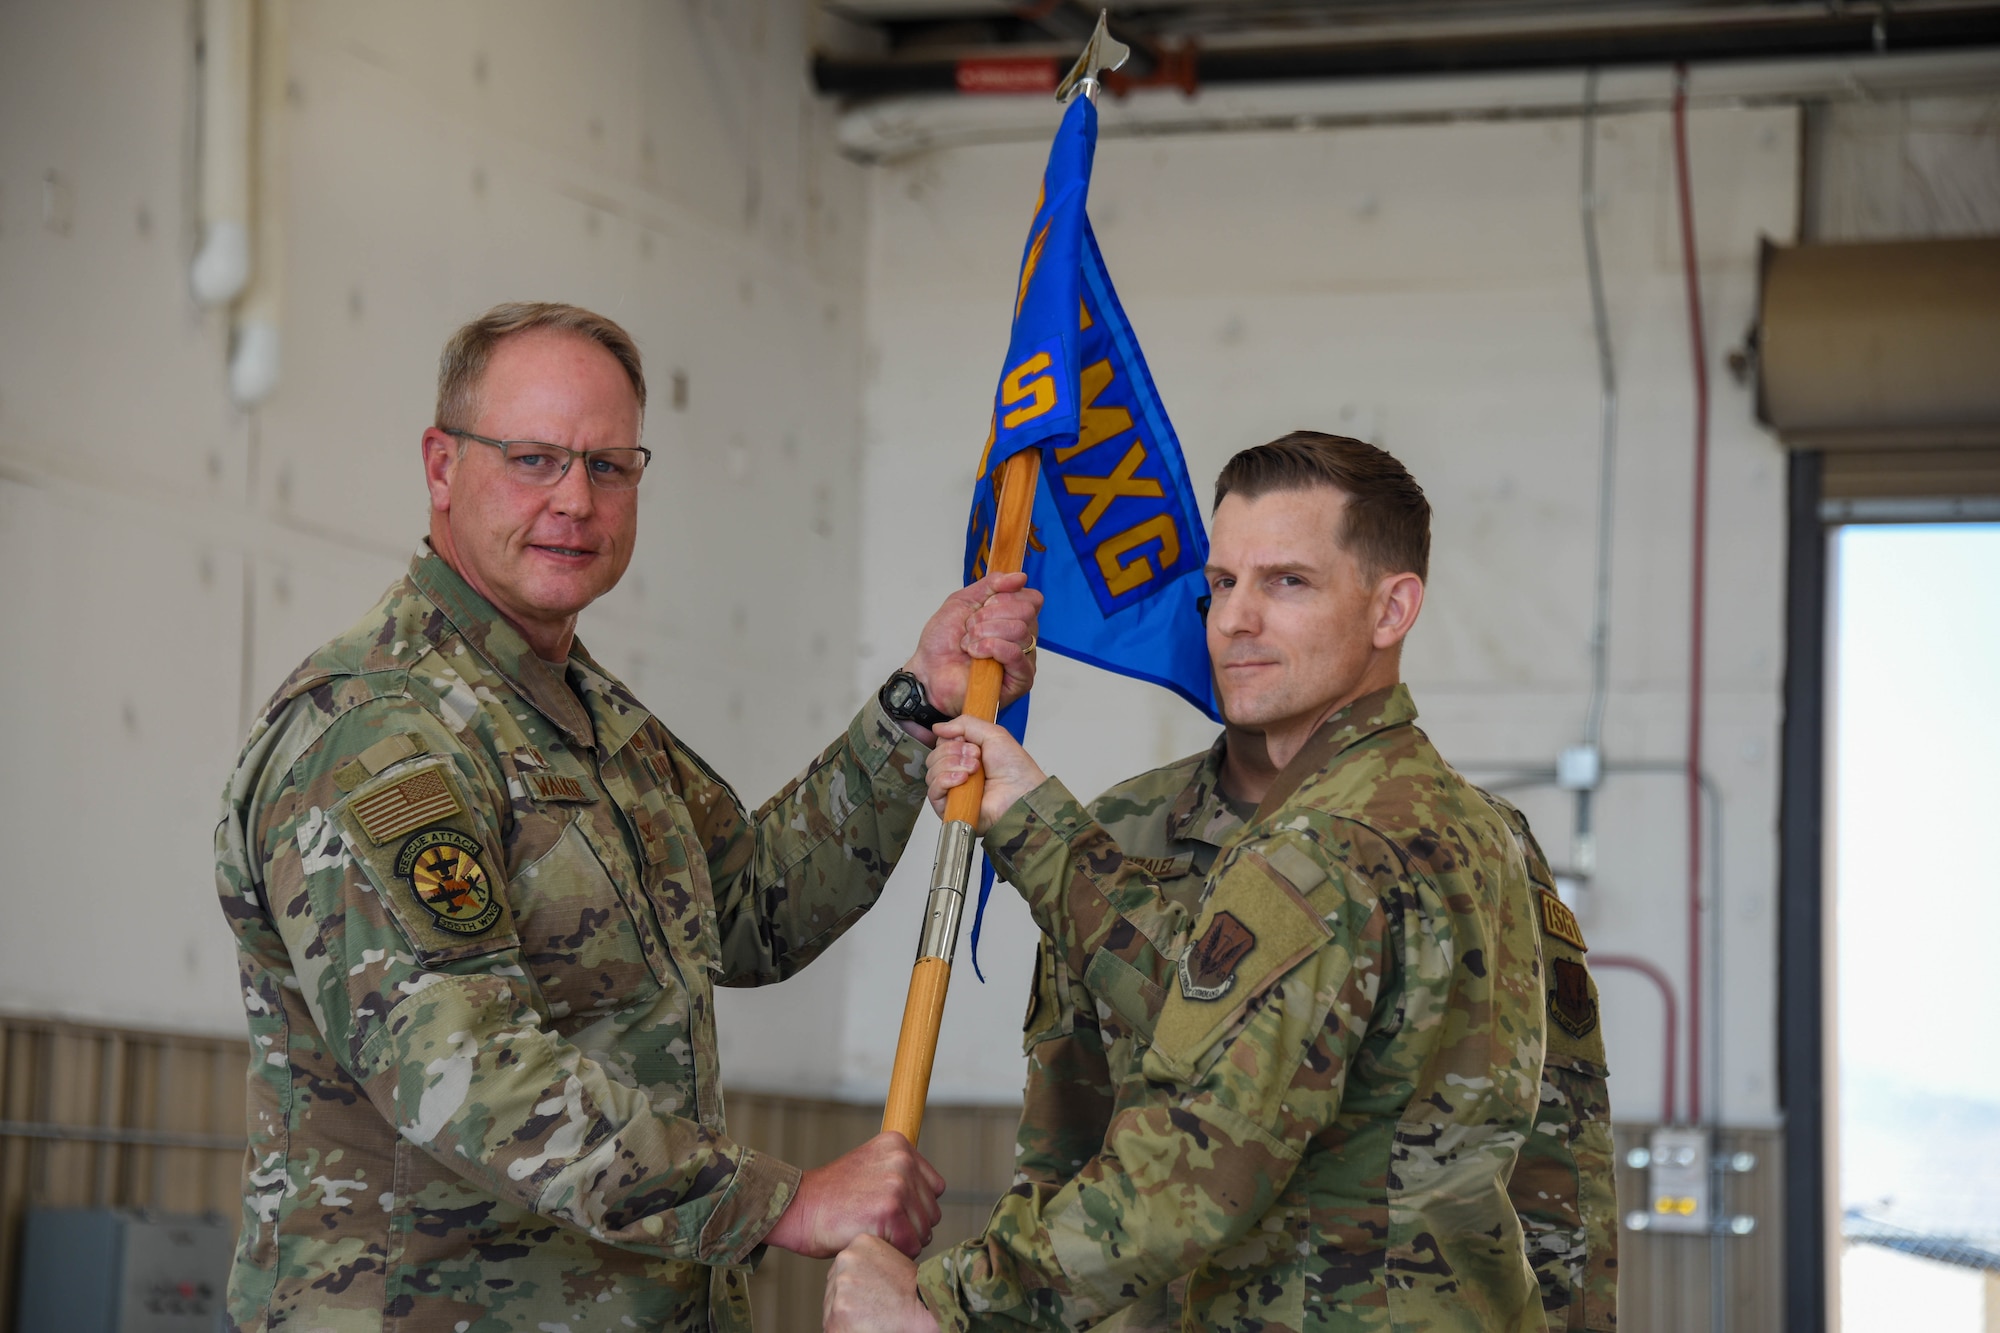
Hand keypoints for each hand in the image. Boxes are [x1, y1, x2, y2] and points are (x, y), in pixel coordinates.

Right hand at [764, 1132, 944, 1259]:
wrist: (798, 1208)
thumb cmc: (833, 1197)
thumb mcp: (870, 1167)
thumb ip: (900, 1174)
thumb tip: (928, 1203)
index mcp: (899, 1144)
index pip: (934, 1188)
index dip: (915, 1208)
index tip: (889, 1212)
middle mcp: (902, 1160)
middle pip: (932, 1212)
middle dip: (910, 1227)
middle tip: (878, 1226)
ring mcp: (896, 1185)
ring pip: (924, 1231)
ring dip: (903, 1241)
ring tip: (873, 1232)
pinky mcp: (889, 1212)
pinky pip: (911, 1246)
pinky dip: (894, 1252)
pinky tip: (871, 1240)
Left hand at [824, 1235, 936, 1332]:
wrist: (926, 1306)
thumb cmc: (916, 1290)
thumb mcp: (891, 1259)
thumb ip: (867, 1265)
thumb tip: (855, 1282)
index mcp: (859, 1244)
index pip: (842, 1270)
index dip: (854, 1289)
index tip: (867, 1298)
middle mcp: (845, 1260)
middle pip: (834, 1289)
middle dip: (848, 1303)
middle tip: (872, 1310)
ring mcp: (840, 1285)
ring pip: (832, 1310)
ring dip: (847, 1319)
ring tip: (873, 1319)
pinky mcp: (838, 1311)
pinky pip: (833, 1328)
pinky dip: (847, 1331)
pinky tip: (867, 1327)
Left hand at [903, 571, 1042, 721]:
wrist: (928, 672)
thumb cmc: (943, 643)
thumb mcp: (963, 601)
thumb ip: (990, 585)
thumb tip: (1020, 577)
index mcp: (1013, 618)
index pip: (1031, 598)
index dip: (1005, 597)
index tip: (983, 606)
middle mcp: (1022, 637)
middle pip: (1026, 611)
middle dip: (990, 616)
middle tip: (970, 628)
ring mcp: (1024, 659)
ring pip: (1019, 630)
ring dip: (985, 633)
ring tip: (969, 645)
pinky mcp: (1021, 679)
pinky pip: (1016, 654)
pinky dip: (992, 648)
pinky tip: (976, 654)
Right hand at [926, 715, 1047, 834]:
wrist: (1022, 794)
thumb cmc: (1016, 770)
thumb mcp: (993, 734)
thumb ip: (965, 724)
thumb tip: (937, 727)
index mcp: (966, 756)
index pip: (942, 743)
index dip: (951, 739)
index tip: (968, 741)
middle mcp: (957, 772)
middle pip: (934, 756)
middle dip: (954, 751)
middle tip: (976, 757)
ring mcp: (952, 790)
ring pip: (932, 771)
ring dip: (952, 765)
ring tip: (974, 769)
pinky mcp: (949, 807)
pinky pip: (933, 790)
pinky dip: (945, 780)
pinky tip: (962, 779)